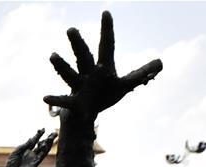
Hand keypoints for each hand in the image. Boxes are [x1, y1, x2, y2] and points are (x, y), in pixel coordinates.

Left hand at [0, 129, 56, 166]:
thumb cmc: (11, 165)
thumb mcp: (15, 153)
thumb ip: (23, 146)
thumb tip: (31, 139)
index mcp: (25, 150)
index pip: (34, 141)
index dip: (38, 135)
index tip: (42, 129)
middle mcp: (31, 153)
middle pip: (41, 144)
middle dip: (47, 138)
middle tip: (54, 133)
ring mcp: (34, 158)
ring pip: (44, 149)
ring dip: (49, 143)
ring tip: (53, 137)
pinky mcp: (36, 163)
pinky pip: (42, 155)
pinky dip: (45, 150)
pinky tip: (47, 144)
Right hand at [44, 11, 161, 120]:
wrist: (86, 114)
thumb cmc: (104, 95)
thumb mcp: (124, 86)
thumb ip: (141, 74)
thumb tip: (161, 63)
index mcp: (103, 67)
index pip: (107, 45)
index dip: (107, 30)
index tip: (106, 12)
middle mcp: (89, 73)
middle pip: (83, 56)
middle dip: (78, 44)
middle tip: (71, 29)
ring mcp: (79, 86)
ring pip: (70, 74)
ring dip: (62, 66)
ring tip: (53, 55)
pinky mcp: (74, 103)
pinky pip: (63, 100)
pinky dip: (54, 99)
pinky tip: (44, 98)